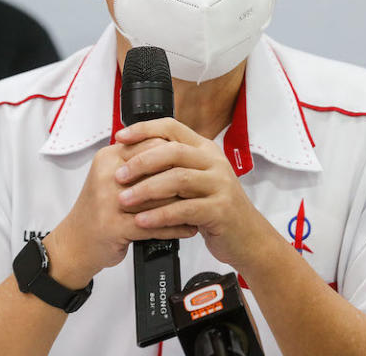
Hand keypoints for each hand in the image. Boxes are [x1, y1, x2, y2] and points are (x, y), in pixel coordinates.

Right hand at [45, 140, 197, 288]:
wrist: (74, 244)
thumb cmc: (97, 211)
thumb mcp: (111, 177)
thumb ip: (135, 161)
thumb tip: (173, 150)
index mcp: (109, 158)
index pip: (151, 144)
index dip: (176, 154)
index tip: (193, 163)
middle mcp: (107, 176)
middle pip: (157, 169)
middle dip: (183, 179)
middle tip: (202, 185)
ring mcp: (109, 201)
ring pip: (159, 198)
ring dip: (184, 205)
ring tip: (201, 207)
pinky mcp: (114, 227)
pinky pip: (154, 225)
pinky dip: (175, 227)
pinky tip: (189, 228)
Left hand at [113, 118, 278, 272]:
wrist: (247, 237)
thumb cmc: (214, 208)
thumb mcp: (196, 179)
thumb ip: (173, 166)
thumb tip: (132, 155)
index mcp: (205, 149)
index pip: (172, 127)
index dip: (144, 129)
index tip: (120, 137)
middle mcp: (214, 162)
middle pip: (173, 151)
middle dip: (141, 162)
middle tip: (118, 176)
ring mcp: (220, 184)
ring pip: (178, 179)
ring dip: (146, 189)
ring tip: (124, 200)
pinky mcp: (221, 209)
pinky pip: (185, 209)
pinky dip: (160, 215)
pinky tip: (142, 221)